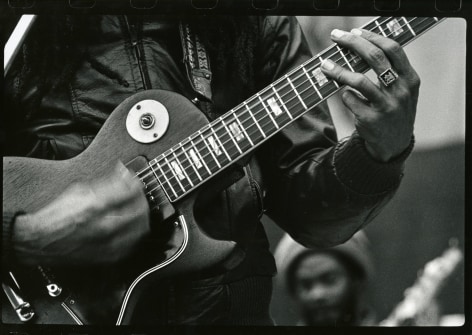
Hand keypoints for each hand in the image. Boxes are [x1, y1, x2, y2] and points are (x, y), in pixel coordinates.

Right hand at [12, 162, 150, 265]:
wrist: (40, 242)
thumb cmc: (56, 216)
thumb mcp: (79, 190)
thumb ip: (105, 182)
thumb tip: (123, 173)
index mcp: (96, 205)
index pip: (131, 191)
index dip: (136, 183)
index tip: (136, 181)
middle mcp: (104, 225)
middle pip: (141, 209)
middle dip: (142, 199)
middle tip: (139, 195)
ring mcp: (108, 243)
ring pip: (141, 228)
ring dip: (143, 216)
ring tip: (137, 210)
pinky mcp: (109, 257)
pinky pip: (134, 244)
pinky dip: (136, 233)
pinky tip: (131, 227)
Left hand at [321, 28, 419, 161]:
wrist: (393, 145)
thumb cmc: (393, 110)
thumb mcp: (402, 91)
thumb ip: (389, 71)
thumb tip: (360, 46)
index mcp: (410, 79)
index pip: (393, 49)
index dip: (372, 37)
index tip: (355, 32)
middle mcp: (401, 92)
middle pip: (375, 58)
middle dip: (353, 43)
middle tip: (336, 37)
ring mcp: (386, 107)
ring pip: (358, 80)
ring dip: (338, 70)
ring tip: (325, 64)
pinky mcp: (370, 120)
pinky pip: (349, 99)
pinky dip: (344, 94)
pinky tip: (345, 95)